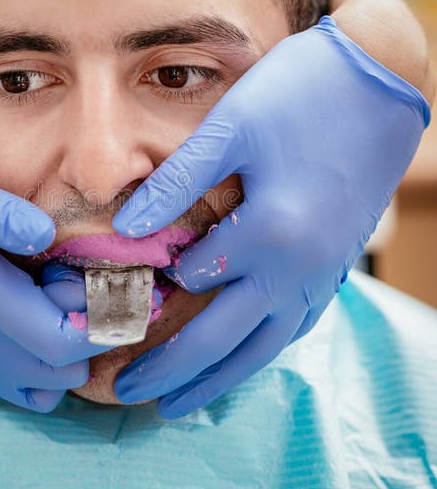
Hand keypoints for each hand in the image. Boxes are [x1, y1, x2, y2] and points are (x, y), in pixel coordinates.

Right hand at [0, 140, 106, 411]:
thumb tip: (46, 234)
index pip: (57, 338)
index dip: (101, 319)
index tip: (115, 279)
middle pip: (62, 368)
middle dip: (94, 331)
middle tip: (90, 282)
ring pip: (49, 385)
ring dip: (74, 348)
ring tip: (64, 299)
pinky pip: (26, 390)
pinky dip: (51, 366)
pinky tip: (46, 322)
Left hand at [111, 16, 430, 417]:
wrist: (383, 83)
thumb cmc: (303, 93)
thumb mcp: (233, 125)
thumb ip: (177, 181)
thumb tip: (126, 229)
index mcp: (271, 232)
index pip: (193, 280)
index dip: (148, 292)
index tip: (107, 309)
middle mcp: (300, 268)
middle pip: (224, 338)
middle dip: (172, 369)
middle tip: (127, 391)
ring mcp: (324, 275)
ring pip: (264, 348)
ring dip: (218, 379)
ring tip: (178, 405)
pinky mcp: (338, 269)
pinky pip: (295, 328)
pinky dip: (260, 352)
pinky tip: (242, 358)